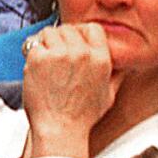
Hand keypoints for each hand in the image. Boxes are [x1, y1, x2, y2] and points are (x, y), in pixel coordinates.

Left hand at [22, 24, 121, 149]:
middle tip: (57, 51)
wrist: (60, 128)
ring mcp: (60, 55)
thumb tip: (123, 65)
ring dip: (47, 42)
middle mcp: (82, 54)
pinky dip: (34, 51)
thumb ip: (117, 76)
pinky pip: (34, 43)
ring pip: (50, 32)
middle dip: (62, 38)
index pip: (93, 28)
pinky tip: (37, 65)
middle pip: (70, 28)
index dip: (83, 32)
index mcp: (102, 59)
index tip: (76, 40)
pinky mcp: (39, 59)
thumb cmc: (83, 116)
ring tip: (47, 56)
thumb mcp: (109, 95)